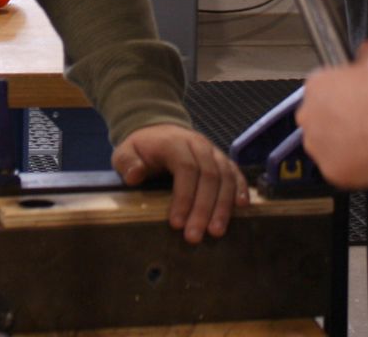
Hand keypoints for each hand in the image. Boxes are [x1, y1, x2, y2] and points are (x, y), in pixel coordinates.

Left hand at [111, 124, 250, 242]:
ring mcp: (213, 151)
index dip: (184, 197)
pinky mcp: (222, 160)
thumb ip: (127, 162)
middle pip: (208, 175)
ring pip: (225, 176)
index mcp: (174, 143)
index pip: (185, 168)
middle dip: (203, 208)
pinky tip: (242, 208)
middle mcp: (198, 144)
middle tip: (195, 236)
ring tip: (217, 232)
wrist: (159, 131)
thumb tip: (134, 176)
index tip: (176, 224)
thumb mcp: (125, 152)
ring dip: (223, 206)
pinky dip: (241, 189)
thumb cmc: (142, 149)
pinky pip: (236, 173)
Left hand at [296, 43, 367, 188]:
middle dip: (337, 125)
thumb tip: (367, 52)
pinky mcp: (332, 170)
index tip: (354, 106)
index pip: (319, 94)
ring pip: (326, 149)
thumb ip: (366, 61)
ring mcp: (318, 144)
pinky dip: (355, 169)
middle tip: (364, 127)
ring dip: (343, 148)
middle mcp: (309, 114)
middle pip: (318, 122)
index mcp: (317, 85)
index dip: (340, 101)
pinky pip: (340, 171)